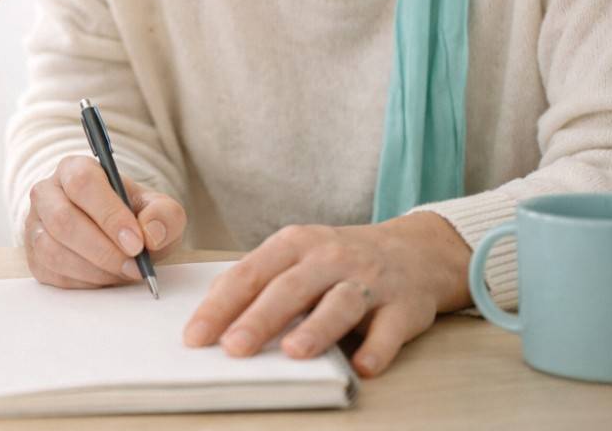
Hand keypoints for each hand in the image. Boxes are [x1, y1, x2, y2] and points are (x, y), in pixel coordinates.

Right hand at [24, 154, 185, 288]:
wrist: (116, 237)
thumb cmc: (133, 217)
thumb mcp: (158, 210)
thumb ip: (164, 215)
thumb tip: (151, 233)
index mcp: (75, 169)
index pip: (83, 183)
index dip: (109, 214)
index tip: (136, 242)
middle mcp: (46, 192)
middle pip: (62, 219)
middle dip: (103, 249)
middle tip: (134, 266)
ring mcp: (34, 225)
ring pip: (52, 249)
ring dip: (94, 268)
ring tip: (122, 272)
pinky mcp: (33, 256)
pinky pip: (51, 272)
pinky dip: (83, 282)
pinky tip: (104, 277)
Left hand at [182, 212, 472, 376]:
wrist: (414, 250)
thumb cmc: (339, 259)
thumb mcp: (296, 255)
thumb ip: (260, 279)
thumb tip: (212, 312)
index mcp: (294, 245)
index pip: (249, 274)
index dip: (221, 306)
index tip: (196, 336)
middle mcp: (329, 257)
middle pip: (290, 288)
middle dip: (260, 318)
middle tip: (233, 348)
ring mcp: (369, 280)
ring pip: (340, 302)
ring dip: (317, 328)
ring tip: (293, 352)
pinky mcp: (404, 306)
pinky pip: (390, 329)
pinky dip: (377, 348)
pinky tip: (362, 367)